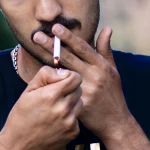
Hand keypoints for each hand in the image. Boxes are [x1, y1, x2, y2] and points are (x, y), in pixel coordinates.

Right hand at [4, 65, 82, 149]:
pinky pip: (77, 118)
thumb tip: (63, 72)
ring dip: (71, 103)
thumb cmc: (22, 116)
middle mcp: (63, 108)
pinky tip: (57, 122)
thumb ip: (45, 75)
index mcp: (51, 95)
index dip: (69, 77)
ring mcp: (70, 122)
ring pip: (80, 103)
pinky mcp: (73, 132)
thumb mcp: (28, 91)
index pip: (76, 78)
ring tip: (56, 109)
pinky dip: (70, 118)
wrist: (20, 145)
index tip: (62, 81)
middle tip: (56, 96)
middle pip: (79, 89)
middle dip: (69, 89)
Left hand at [33, 25, 131, 139]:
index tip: (55, 27)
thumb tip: (107, 28)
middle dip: (52, 46)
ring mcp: (86, 91)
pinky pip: (62, 91)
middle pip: (69, 58)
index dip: (68, 37)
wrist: (115, 122)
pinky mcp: (79, 104)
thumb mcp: (113, 70)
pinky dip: (51, 83)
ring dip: (48, 61)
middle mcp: (94, 76)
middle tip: (37, 35)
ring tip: (34, 50)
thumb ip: (105, 49)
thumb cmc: (112, 93)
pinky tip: (38, 76)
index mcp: (102, 66)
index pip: (83, 48)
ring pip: (62, 73)